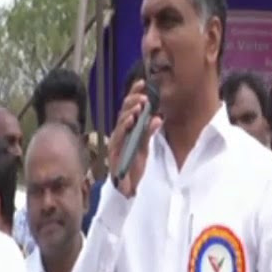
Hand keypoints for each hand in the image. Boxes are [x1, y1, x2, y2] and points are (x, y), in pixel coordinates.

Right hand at [108, 79, 163, 197]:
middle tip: (143, 96)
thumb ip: (149, 133)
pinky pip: (119, 136)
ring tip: (140, 105)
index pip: (129, 107)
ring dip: (130, 112)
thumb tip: (157, 118)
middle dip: (132, 101)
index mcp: (127, 129)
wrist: (127, 188)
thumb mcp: (145, 147)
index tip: (142, 83)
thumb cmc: (134, 167)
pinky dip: (125, 127)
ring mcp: (116, 141)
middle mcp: (119, 133)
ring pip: (120, 121)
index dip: (134, 94)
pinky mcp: (114, 151)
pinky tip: (131, 120)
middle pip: (123, 111)